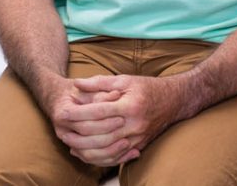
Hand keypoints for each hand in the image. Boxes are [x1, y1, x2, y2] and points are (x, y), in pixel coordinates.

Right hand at [36, 76, 126, 164]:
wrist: (61, 101)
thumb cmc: (77, 92)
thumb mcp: (87, 88)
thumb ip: (100, 92)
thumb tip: (116, 95)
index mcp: (63, 111)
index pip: (84, 114)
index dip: (104, 114)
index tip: (121, 114)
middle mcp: (62, 130)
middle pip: (86, 134)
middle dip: (108, 132)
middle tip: (124, 126)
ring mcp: (69, 143)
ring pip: (89, 154)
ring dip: (110, 150)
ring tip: (128, 143)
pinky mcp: (76, 151)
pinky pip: (94, 161)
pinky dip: (112, 159)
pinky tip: (128, 154)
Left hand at [61, 74, 190, 166]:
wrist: (174, 101)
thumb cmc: (147, 87)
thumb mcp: (124, 80)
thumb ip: (99, 82)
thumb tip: (77, 84)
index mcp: (130, 105)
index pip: (99, 112)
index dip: (79, 112)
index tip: (63, 111)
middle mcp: (135, 124)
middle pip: (101, 134)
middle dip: (79, 133)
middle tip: (61, 130)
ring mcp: (138, 138)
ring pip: (107, 149)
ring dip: (86, 149)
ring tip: (69, 143)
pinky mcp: (139, 146)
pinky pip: (116, 156)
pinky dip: (99, 157)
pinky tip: (85, 152)